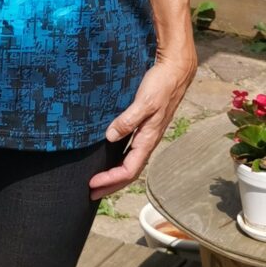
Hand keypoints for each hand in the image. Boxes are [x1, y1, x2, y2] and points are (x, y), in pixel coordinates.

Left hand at [88, 50, 197, 200]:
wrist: (175, 72)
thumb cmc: (161, 86)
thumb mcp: (144, 102)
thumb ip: (128, 120)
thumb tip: (110, 137)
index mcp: (148, 139)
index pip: (128, 170)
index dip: (109, 180)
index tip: (91, 184)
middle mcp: (148, 141)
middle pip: (129, 173)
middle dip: (110, 185)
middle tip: (91, 194)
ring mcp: (147, 136)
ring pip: (130, 164)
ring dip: (114, 176)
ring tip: (99, 183)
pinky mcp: (145, 128)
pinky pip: (131, 152)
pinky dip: (119, 162)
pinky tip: (110, 159)